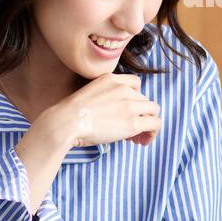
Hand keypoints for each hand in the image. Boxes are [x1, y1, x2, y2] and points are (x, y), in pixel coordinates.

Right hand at [41, 72, 161, 148]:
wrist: (65, 123)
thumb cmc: (69, 115)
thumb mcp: (88, 95)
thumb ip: (105, 98)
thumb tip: (114, 116)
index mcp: (110, 79)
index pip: (135, 84)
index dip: (135, 98)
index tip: (128, 112)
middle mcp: (123, 89)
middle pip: (144, 100)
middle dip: (140, 114)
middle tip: (130, 131)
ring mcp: (129, 105)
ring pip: (153, 110)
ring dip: (148, 123)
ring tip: (138, 138)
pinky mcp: (133, 122)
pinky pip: (156, 124)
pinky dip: (153, 133)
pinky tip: (142, 141)